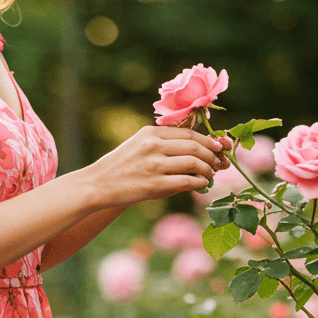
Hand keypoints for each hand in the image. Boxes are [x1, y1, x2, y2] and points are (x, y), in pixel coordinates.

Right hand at [80, 126, 228, 209]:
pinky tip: (202, 184)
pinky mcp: (154, 185)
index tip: (219, 146)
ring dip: (207, 169)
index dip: (208, 140)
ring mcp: (154, 165)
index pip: (188, 133)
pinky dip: (198, 182)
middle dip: (212, 155)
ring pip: (193, 163)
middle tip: (218, 162)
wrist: (98, 184)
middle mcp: (154, 145)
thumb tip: (194, 147)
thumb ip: (163, 142)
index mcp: (151, 132)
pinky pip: (185, 181)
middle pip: (194, 147)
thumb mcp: (139, 144)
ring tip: (211, 174)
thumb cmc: (120, 166)